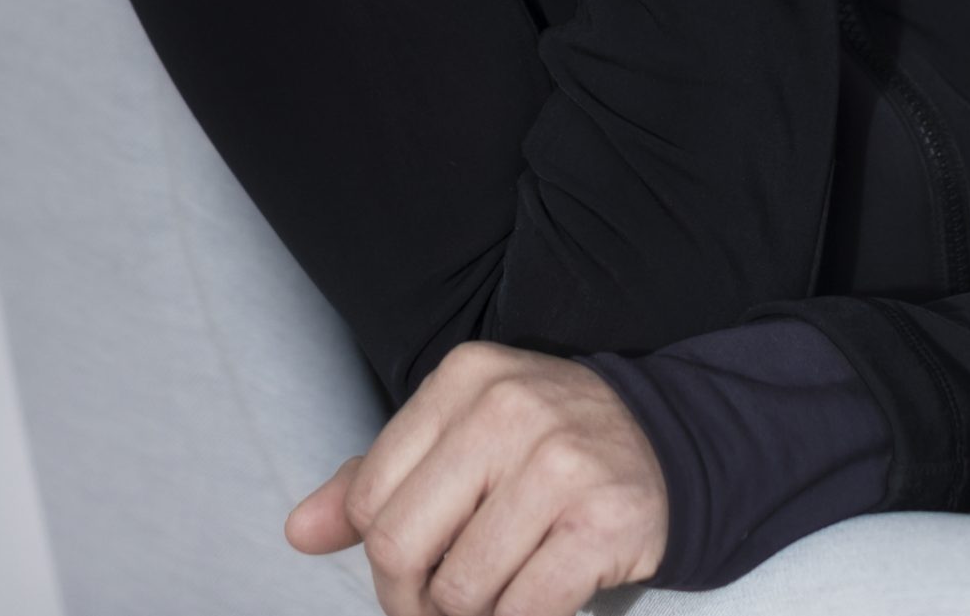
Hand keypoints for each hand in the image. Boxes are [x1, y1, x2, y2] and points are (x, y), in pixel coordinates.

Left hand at [286, 340, 669, 615]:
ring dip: (474, 615)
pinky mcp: (603, 520)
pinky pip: (524, 612)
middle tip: (447, 603)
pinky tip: (541, 594)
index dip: (382, 556)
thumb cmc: (545, 447)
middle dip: (416, 600)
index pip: (370, 499)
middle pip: (403, 548)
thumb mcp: (460, 436)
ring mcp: (562, 462)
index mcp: (465, 378)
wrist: (668, 441)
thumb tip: (300, 532)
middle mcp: (511, 408)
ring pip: (462, 591)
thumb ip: (375, 480)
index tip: (418, 567)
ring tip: (503, 590)